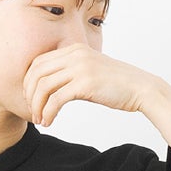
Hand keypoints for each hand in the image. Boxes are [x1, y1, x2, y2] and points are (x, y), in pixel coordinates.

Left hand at [22, 47, 160, 127]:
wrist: (142, 88)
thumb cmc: (117, 84)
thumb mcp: (90, 70)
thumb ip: (71, 72)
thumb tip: (50, 87)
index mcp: (74, 49)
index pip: (39, 62)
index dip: (29, 82)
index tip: (32, 99)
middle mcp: (75, 54)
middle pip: (37, 73)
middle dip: (29, 95)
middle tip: (32, 111)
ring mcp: (80, 68)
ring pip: (43, 86)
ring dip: (37, 106)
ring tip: (40, 119)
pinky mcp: (85, 84)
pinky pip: (56, 99)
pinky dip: (48, 112)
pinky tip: (49, 121)